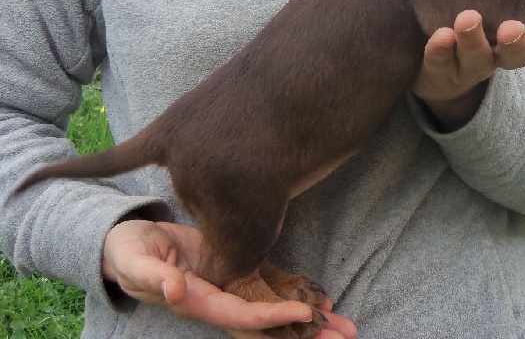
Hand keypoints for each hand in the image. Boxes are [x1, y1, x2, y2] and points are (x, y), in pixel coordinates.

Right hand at [102, 219, 356, 338]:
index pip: (239, 315)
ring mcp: (228, 291)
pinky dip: (296, 297)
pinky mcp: (235, 275)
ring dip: (309, 323)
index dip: (271, 318)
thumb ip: (151, 276)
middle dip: (304, 334)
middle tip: (345, 335)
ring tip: (346, 327)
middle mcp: (218, 302)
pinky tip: (325, 302)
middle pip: (266, 325)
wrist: (129, 245)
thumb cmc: (128, 251)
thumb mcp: (132, 259)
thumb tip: (176, 290)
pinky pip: (270, 290)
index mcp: (196, 301)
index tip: (305, 315)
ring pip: (273, 311)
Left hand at [411, 10, 524, 130]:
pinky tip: (442, 36)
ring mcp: (466, 67)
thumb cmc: (486, 19)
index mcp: (519, 42)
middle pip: (511, 57)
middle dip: (514, 44)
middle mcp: (497, 57)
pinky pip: (439, 63)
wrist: (440, 52)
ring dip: (473, 41)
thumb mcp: (513, 5)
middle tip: (513, 28)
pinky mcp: (438, 70)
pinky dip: (440, 50)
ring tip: (468, 18)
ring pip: (474, 59)